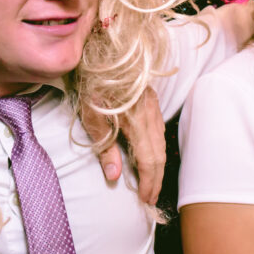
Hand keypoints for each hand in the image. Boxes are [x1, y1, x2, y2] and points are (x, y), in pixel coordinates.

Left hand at [83, 87, 166, 204]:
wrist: (99, 54)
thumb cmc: (90, 85)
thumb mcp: (91, 119)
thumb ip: (105, 148)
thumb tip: (115, 177)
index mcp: (136, 121)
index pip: (149, 160)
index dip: (148, 182)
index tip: (145, 199)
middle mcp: (150, 114)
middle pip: (160, 154)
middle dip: (156, 179)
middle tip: (151, 198)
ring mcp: (152, 106)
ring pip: (162, 142)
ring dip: (158, 166)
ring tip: (152, 184)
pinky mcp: (151, 100)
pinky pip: (159, 130)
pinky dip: (158, 149)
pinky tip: (151, 157)